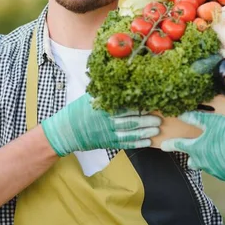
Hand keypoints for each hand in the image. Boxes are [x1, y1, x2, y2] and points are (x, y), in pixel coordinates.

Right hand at [41, 93, 161, 156]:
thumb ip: (104, 92)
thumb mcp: (89, 97)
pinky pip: (125, 144)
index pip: (124, 106)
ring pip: (130, 133)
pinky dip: (137, 143)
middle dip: (146, 120)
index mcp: (102, 108)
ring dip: (144, 132)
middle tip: (159, 117)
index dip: (138, 105)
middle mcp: (106, 121)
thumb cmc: (78, 111)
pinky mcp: (108, 143)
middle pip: (130, 120)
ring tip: (157, 129)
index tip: (150, 102)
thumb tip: (121, 81)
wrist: (66, 131)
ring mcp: (107, 134)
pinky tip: (148, 142)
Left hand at [160, 111, 224, 180]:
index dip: (170, 144)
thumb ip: (195, 118)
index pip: (178, 146)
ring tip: (212, 150)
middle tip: (194, 148)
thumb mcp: (213, 121)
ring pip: (205, 166)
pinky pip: (218, 169)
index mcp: (197, 149)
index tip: (163, 145)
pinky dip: (219, 163)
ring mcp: (215, 170)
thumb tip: (181, 114)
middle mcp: (204, 162)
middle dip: (191, 155)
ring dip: (206, 159)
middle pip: (191, 161)